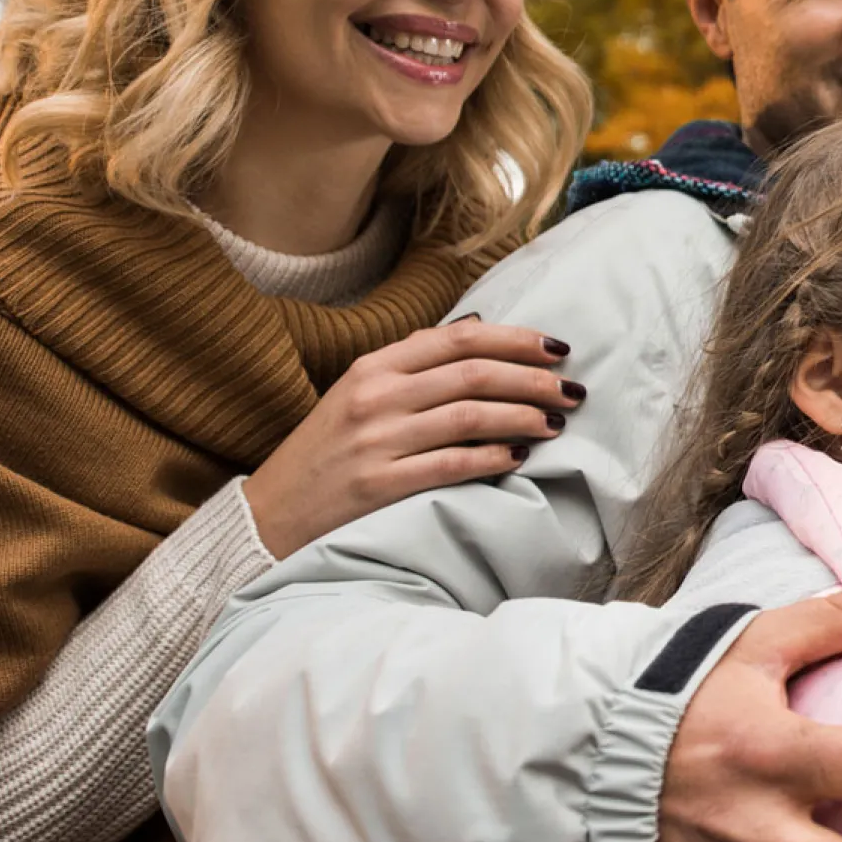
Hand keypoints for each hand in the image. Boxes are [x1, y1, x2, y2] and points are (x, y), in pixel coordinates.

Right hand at [242, 319, 578, 556]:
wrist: (270, 514)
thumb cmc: (326, 453)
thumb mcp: (357, 394)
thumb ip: (413, 363)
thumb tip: (479, 327)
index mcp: (372, 367)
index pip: (458, 338)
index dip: (516, 339)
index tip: (558, 347)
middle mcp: (375, 397)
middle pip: (473, 373)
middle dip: (533, 378)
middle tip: (572, 388)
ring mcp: (376, 440)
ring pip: (470, 415)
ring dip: (524, 415)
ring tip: (557, 421)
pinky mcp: (379, 485)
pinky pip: (452, 464)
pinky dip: (493, 457)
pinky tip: (521, 457)